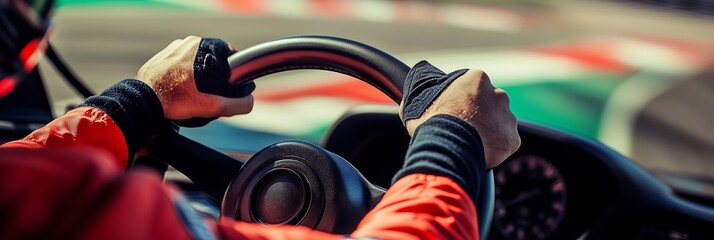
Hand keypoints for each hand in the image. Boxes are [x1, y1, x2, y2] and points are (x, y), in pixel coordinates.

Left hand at [136, 36, 253, 119]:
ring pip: (197, 63)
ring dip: (200, 78)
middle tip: (210, 95)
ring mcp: (172, 49)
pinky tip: (182, 91)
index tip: (229, 87)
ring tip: (194, 94)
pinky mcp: (162, 57)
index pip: (228, 56)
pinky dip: (185, 77)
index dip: (233, 74)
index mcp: (200, 47)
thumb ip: (235, 104)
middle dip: (215, 77)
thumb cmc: (172, 101)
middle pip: (213, 61)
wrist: (142, 103)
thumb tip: (250, 102)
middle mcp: (186, 43)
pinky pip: (181, 65)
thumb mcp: (210, 106)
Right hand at [400, 65, 519, 168]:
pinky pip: (505, 143)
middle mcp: (498, 94)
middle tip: (464, 129)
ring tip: (471, 143)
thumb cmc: (430, 123)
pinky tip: (480, 153)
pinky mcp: (512, 139)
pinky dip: (495, 149)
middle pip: (491, 103)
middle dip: (481, 114)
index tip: (455, 112)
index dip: (464, 101)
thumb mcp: (418, 100)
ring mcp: (507, 117)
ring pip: (500, 123)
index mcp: (477, 78)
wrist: (446, 148)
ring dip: (489, 131)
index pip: (474, 86)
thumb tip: (413, 92)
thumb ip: (424, 93)